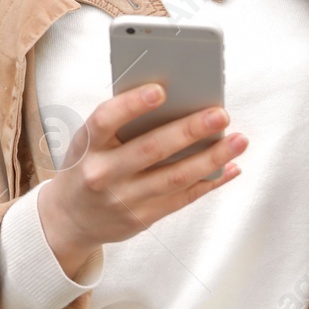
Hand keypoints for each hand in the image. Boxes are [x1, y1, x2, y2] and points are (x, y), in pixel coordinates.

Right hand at [39, 82, 247, 278]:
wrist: (70, 218)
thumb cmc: (87, 166)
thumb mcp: (89, 142)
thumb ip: (120, 124)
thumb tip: (173, 102)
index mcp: (87, 146)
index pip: (105, 120)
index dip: (132, 104)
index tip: (160, 90)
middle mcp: (103, 173)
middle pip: (151, 149)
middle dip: (190, 130)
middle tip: (220, 114)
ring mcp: (124, 199)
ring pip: (175, 177)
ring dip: (212, 158)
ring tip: (238, 140)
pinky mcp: (143, 218)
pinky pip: (183, 197)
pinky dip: (209, 181)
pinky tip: (229, 166)